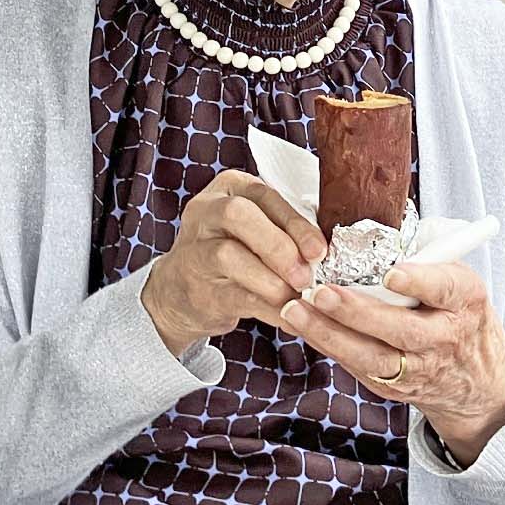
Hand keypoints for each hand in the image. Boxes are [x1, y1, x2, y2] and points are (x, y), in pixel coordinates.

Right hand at [140, 172, 321, 359]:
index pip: (264, 195)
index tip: (319, 250)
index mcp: (228, 188)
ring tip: (296, 296)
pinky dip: (267, 309)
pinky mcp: (195, 289)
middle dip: (279, 246)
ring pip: (230, 255)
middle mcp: (205, 212)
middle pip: (240, 215)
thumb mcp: (255, 228)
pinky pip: (233, 296)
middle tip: (306, 274)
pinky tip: (288, 316)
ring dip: (272, 280)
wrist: (180, 292)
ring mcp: (194, 250)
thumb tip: (323, 251)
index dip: (295, 222)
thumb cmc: (232, 251)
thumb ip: (284, 229)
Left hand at [290, 254, 504, 460]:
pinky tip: (306, 327)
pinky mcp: (396, 388)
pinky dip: (331, 347)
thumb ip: (429, 258)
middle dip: (357, 312)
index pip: (444, 289)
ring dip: (330, 333)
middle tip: (322, 292)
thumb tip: (384, 229)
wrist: (478, 377)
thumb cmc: (460, 313)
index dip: (418, 282)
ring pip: (373, 357)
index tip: (391, 273)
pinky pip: (359, 369)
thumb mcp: (461, 279)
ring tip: (297, 310)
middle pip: (401, 329)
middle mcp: (444, 337)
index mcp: (465, 300)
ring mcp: (420, 368)